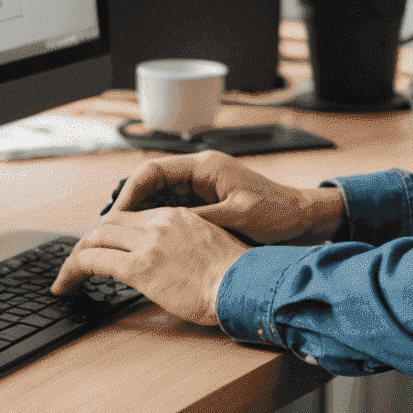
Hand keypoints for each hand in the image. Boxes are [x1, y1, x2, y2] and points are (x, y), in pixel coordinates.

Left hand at [51, 207, 247, 325]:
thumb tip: (176, 268)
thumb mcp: (210, 249)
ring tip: (65, 275)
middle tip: (76, 262)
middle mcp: (160, 222)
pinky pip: (95, 261)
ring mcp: (149, 243)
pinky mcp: (140, 267)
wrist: (245, 284)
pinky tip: (66, 283)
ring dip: (76, 256)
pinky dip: (74, 270)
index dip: (111, 232)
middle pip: (109, 224)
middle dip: (88, 242)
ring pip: (97, 239)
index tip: (102, 247)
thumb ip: (187, 250)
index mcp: (178, 216)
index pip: (132, 217)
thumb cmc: (236, 276)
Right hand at [107, 150, 345, 245]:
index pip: (152, 171)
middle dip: (129, 207)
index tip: (114, 216)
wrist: (303, 219)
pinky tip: (148, 244)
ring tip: (123, 241)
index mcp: (203, 168)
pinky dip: (158, 225)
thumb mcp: (235, 218)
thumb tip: (161, 228)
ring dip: (141, 218)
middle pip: (150, 185)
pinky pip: (173, 212)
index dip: (129, 193)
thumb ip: (198, 220)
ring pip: (159, 200)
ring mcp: (201, 189)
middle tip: (109, 233)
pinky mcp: (206, 204)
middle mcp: (198, 174)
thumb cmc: (276, 213)